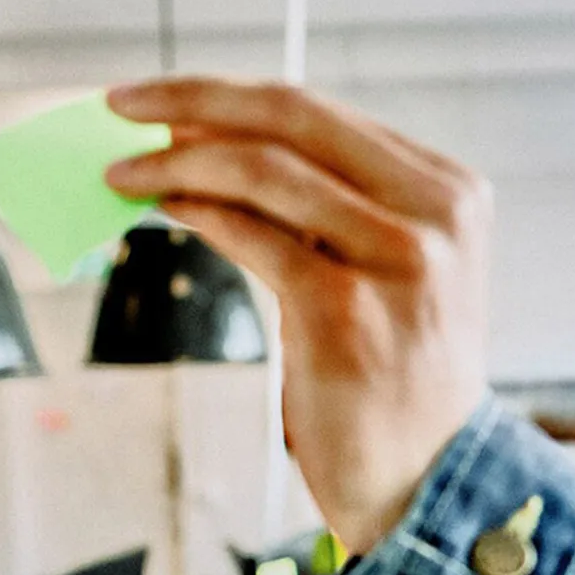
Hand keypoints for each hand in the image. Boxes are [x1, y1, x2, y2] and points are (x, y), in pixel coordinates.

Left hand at [104, 77, 491, 553]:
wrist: (430, 478)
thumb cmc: (399, 380)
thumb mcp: (392, 271)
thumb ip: (337, 209)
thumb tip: (215, 147)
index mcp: (453, 194)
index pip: (326, 114)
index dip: (232, 96)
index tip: (167, 100)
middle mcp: (436, 217)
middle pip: (294, 119)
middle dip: (193, 101)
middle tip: (123, 103)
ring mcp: (396, 262)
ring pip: (265, 169)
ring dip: (176, 159)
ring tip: (121, 170)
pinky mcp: (344, 311)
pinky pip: (250, 234)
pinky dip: (193, 212)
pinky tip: (160, 211)